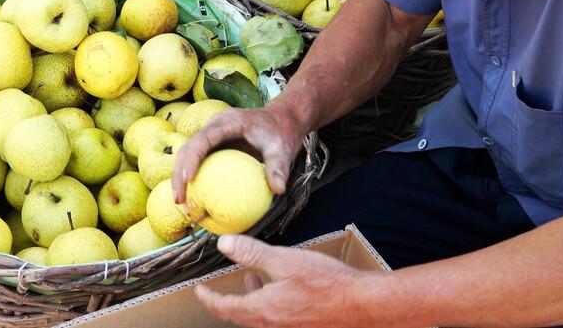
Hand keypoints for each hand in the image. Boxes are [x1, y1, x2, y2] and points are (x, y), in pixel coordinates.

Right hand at [171, 105, 303, 204]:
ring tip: (182, 205)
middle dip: (179, 173)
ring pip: (188, 155)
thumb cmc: (280, 132)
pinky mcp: (214, 147)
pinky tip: (197, 203)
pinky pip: (200, 163)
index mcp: (227, 122)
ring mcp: (212, 137)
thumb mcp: (283, 148)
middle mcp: (214, 127)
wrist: (280, 121)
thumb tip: (278, 190)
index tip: (187, 180)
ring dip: (181, 179)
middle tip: (180, 200)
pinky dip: (195, 181)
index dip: (192, 158)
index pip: (203, 139)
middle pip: (188, 148)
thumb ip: (279, 167)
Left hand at [197, 235, 372, 327]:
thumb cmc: (325, 283)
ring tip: (253, 279)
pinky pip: (277, 318)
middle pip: (241, 316)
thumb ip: (252, 253)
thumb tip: (224, 243)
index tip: (200, 291)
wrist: (361, 306)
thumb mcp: (284, 260)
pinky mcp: (303, 326)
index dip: (209, 299)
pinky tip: (282, 288)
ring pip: (260, 317)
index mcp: (262, 311)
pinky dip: (269, 303)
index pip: (225, 308)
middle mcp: (273, 325)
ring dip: (251, 299)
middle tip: (220, 288)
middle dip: (229, 300)